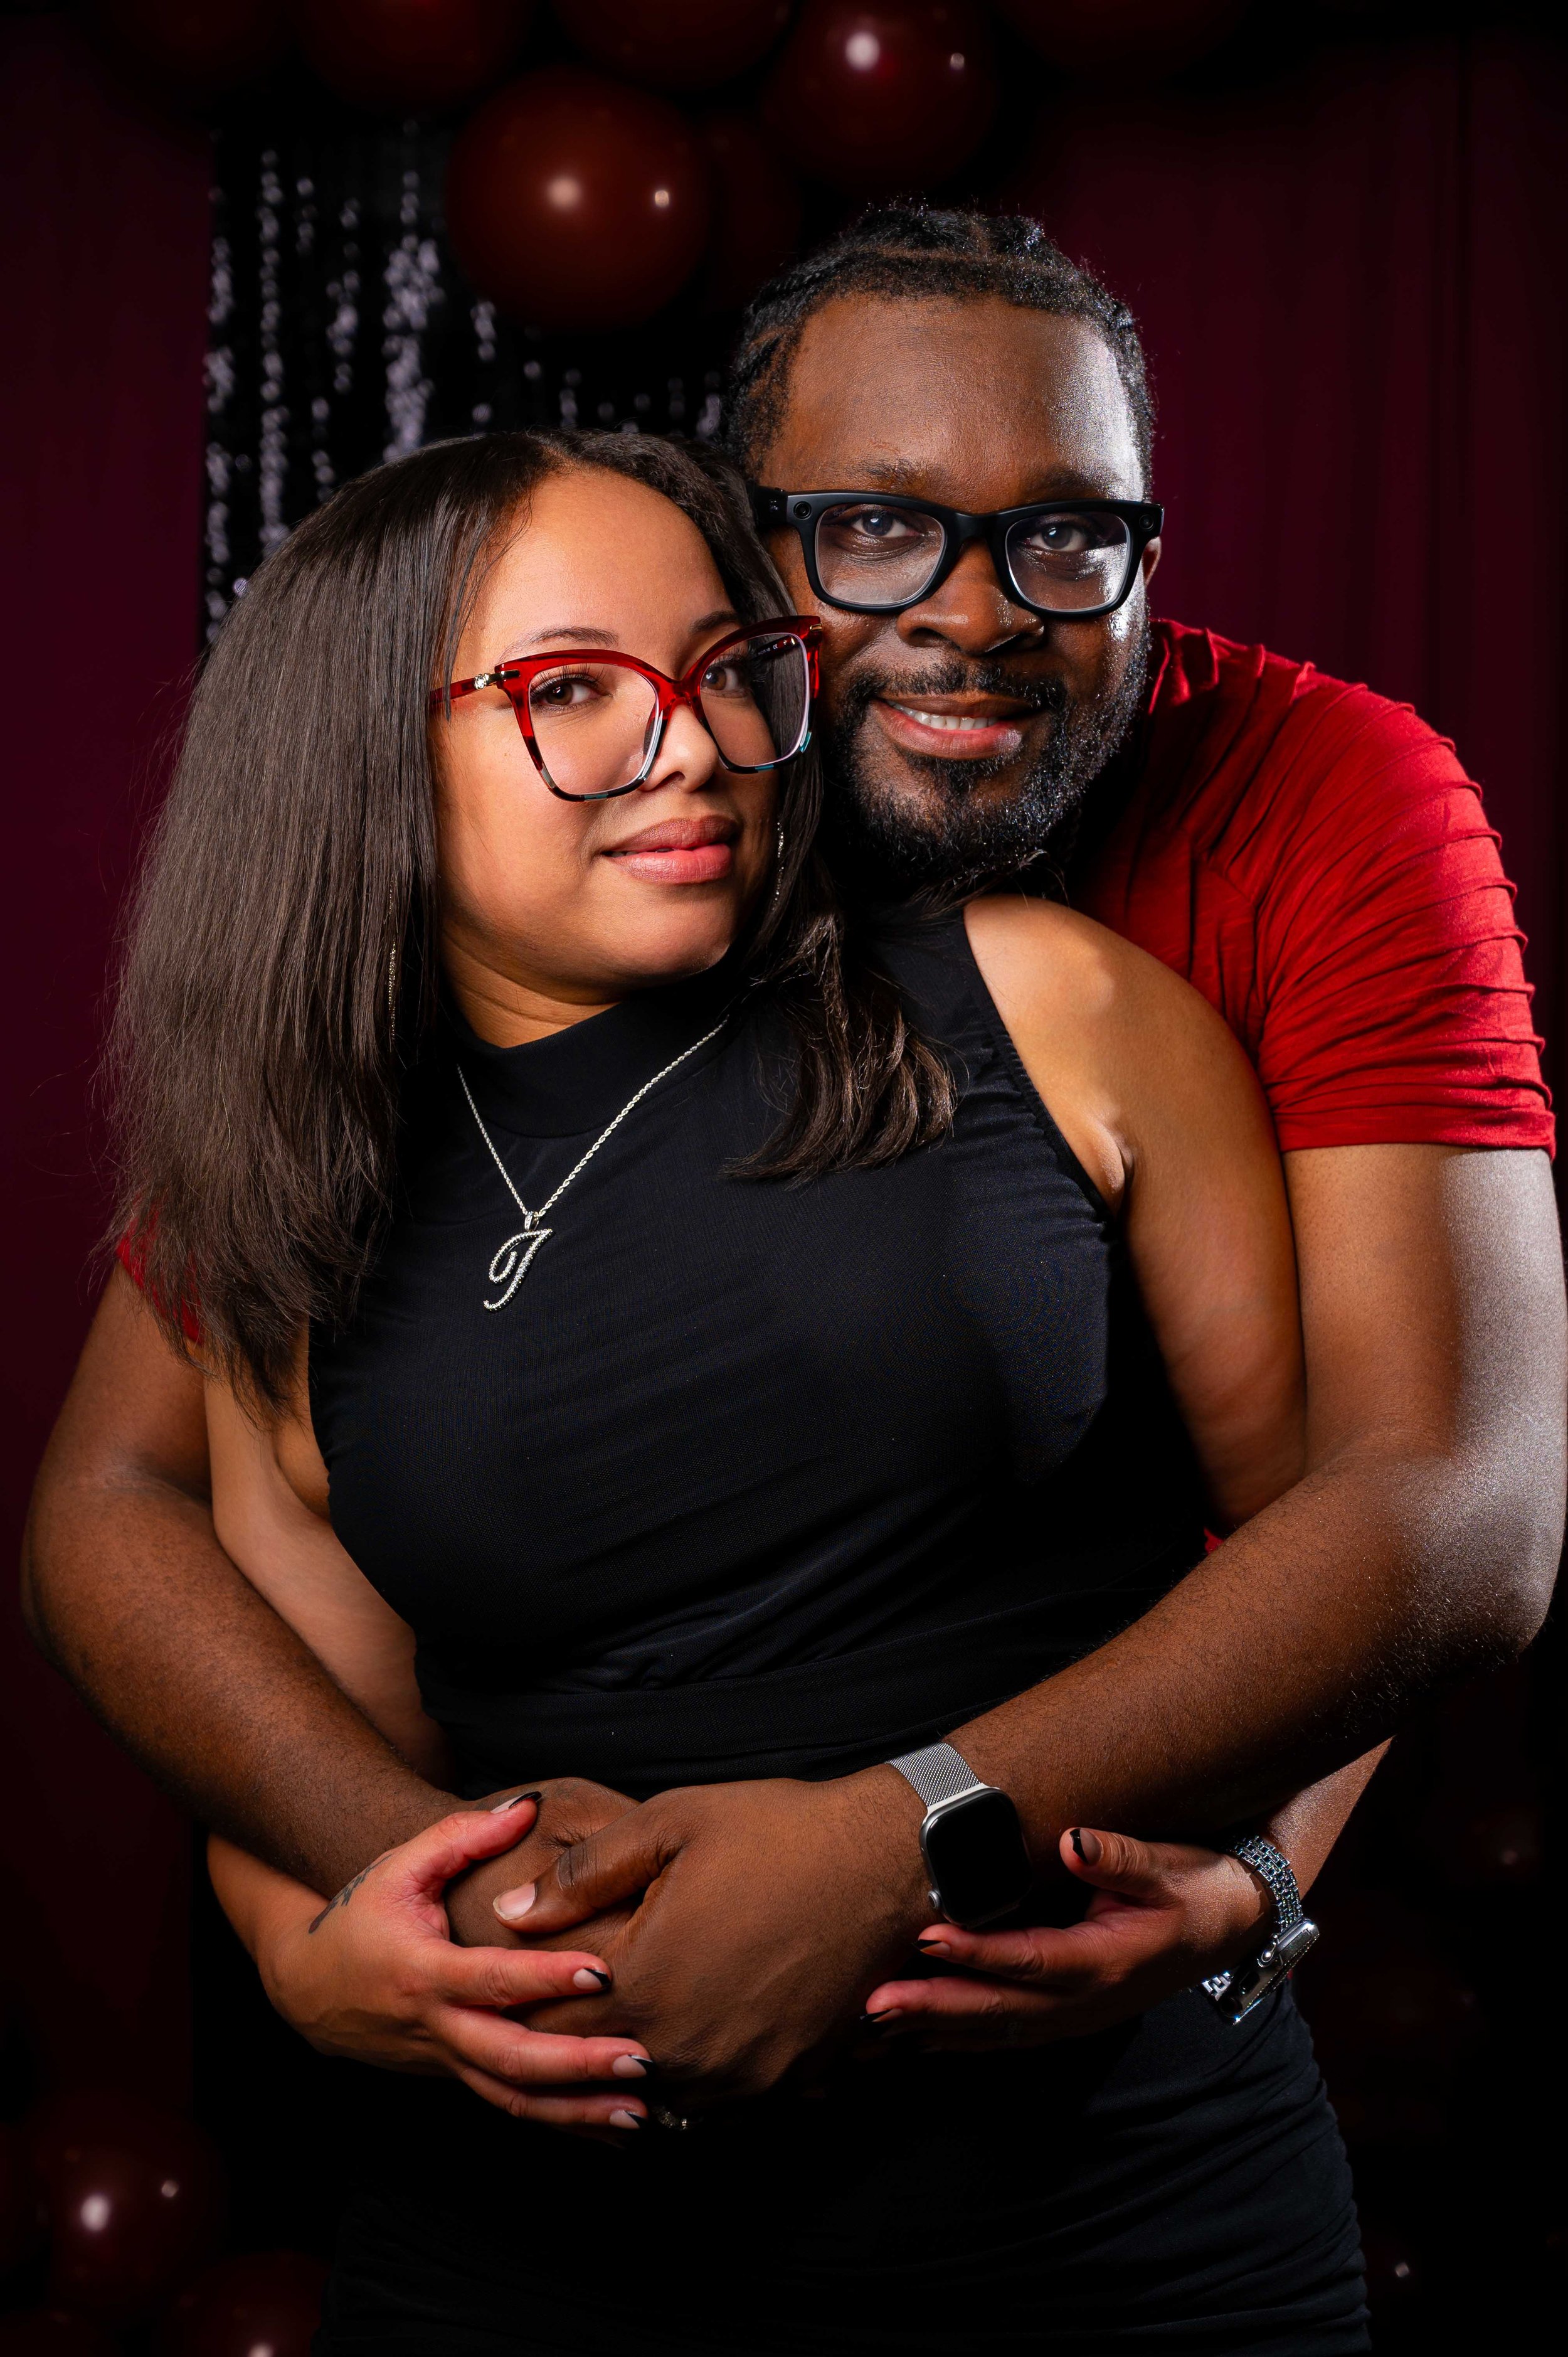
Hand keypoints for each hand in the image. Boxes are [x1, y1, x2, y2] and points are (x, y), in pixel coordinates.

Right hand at [256, 1796, 655, 2129]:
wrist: (310, 1988)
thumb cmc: (362, 1917)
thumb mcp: (401, 1867)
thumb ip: (463, 1835)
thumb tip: (528, 1806)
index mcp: (423, 1973)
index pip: (489, 1980)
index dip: (544, 1979)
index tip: (603, 1974)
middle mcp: (436, 2028)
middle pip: (509, 2059)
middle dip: (577, 2065)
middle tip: (640, 2061)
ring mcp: (446, 2062)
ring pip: (513, 2099)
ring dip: (577, 2112)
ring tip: (642, 2113)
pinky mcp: (456, 2079)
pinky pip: (511, 2106)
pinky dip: (562, 2123)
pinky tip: (615, 2131)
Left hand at [503, 1768, 929, 2102]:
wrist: (885, 1863)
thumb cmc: (777, 1833)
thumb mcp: (667, 1825)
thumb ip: (580, 1875)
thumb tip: (511, 1913)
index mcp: (646, 1986)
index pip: (547, 2020)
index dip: (516, 2001)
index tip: (500, 1980)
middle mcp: (687, 2050)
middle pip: (592, 2066)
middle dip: (565, 2038)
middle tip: (548, 2004)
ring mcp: (740, 2076)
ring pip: (651, 2094)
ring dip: (625, 2065)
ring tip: (611, 2023)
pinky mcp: (783, 2081)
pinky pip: (711, 2103)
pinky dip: (685, 2077)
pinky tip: (680, 2034)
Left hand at [861, 1825, 1267, 2048]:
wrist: (1231, 1927)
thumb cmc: (1194, 1889)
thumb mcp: (1168, 1866)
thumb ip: (1118, 1857)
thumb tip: (1072, 1842)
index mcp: (1105, 1961)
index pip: (1028, 1958)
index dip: (975, 1953)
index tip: (924, 1938)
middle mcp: (1085, 2002)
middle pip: (998, 2009)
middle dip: (932, 2006)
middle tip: (873, 2002)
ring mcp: (1075, 2018)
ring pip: (993, 2032)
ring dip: (932, 2031)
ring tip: (870, 2030)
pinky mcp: (1066, 2018)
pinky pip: (1003, 2037)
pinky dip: (956, 2041)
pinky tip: (913, 2041)